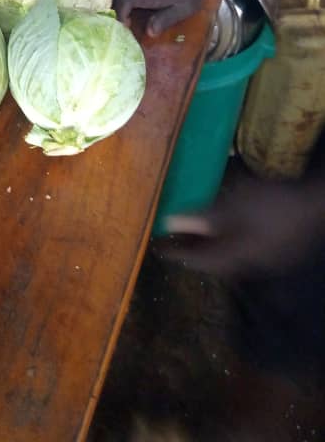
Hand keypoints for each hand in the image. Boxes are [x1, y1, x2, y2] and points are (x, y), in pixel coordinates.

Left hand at [157, 175, 324, 277]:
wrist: (317, 203)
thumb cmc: (271, 203)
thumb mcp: (232, 206)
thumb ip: (202, 217)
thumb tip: (170, 223)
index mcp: (239, 258)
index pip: (201, 262)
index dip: (178, 254)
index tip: (158, 247)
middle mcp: (253, 265)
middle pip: (217, 263)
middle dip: (194, 250)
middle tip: (175, 238)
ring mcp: (270, 259)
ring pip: (233, 256)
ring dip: (212, 244)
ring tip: (196, 229)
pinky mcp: (280, 249)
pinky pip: (246, 248)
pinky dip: (229, 239)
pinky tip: (227, 225)